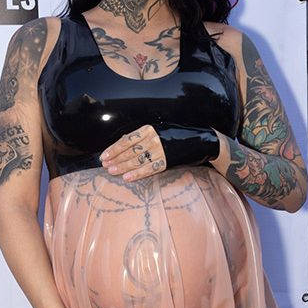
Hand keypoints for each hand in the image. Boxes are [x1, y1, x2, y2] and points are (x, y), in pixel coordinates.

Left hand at [100, 123, 220, 180]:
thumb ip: (143, 136)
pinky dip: (137, 174)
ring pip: (137, 160)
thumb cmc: (178, 135)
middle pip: (129, 151)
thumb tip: (124, 143)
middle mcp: (153, 138)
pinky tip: (127, 177)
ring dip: (122, 167)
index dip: (114, 148)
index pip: (127, 140)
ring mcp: (160, 150)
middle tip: (105, 166)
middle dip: (115, 159)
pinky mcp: (167, 161)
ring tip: (112, 172)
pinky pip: (149, 169)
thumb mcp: (159, 130)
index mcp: (149, 129)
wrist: (202, 141)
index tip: (105, 156)